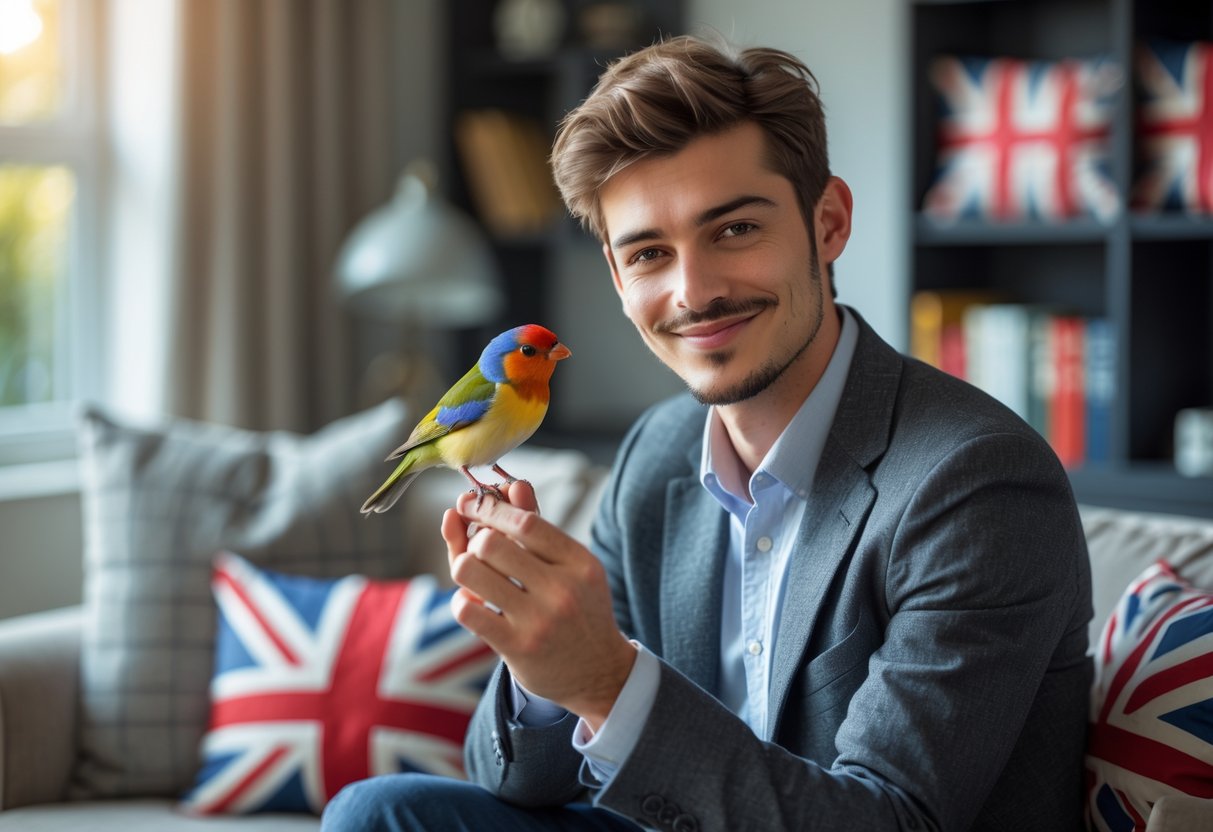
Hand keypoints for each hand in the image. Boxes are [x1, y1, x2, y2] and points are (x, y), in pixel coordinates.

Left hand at [441, 481, 636, 730]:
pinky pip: (467, 610)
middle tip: (479, 551)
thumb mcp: (570, 565)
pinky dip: (461, 600)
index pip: (524, 521)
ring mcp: (539, 620)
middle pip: (491, 542)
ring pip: (471, 572)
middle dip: (475, 540)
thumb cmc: (578, 608)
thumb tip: (512, 485)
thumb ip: (539, 525)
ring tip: (474, 576)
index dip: (489, 507)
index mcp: (578, 562)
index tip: (469, 504)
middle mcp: (561, 589)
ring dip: (463, 568)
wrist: (597, 672)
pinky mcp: (517, 647)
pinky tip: (474, 603)